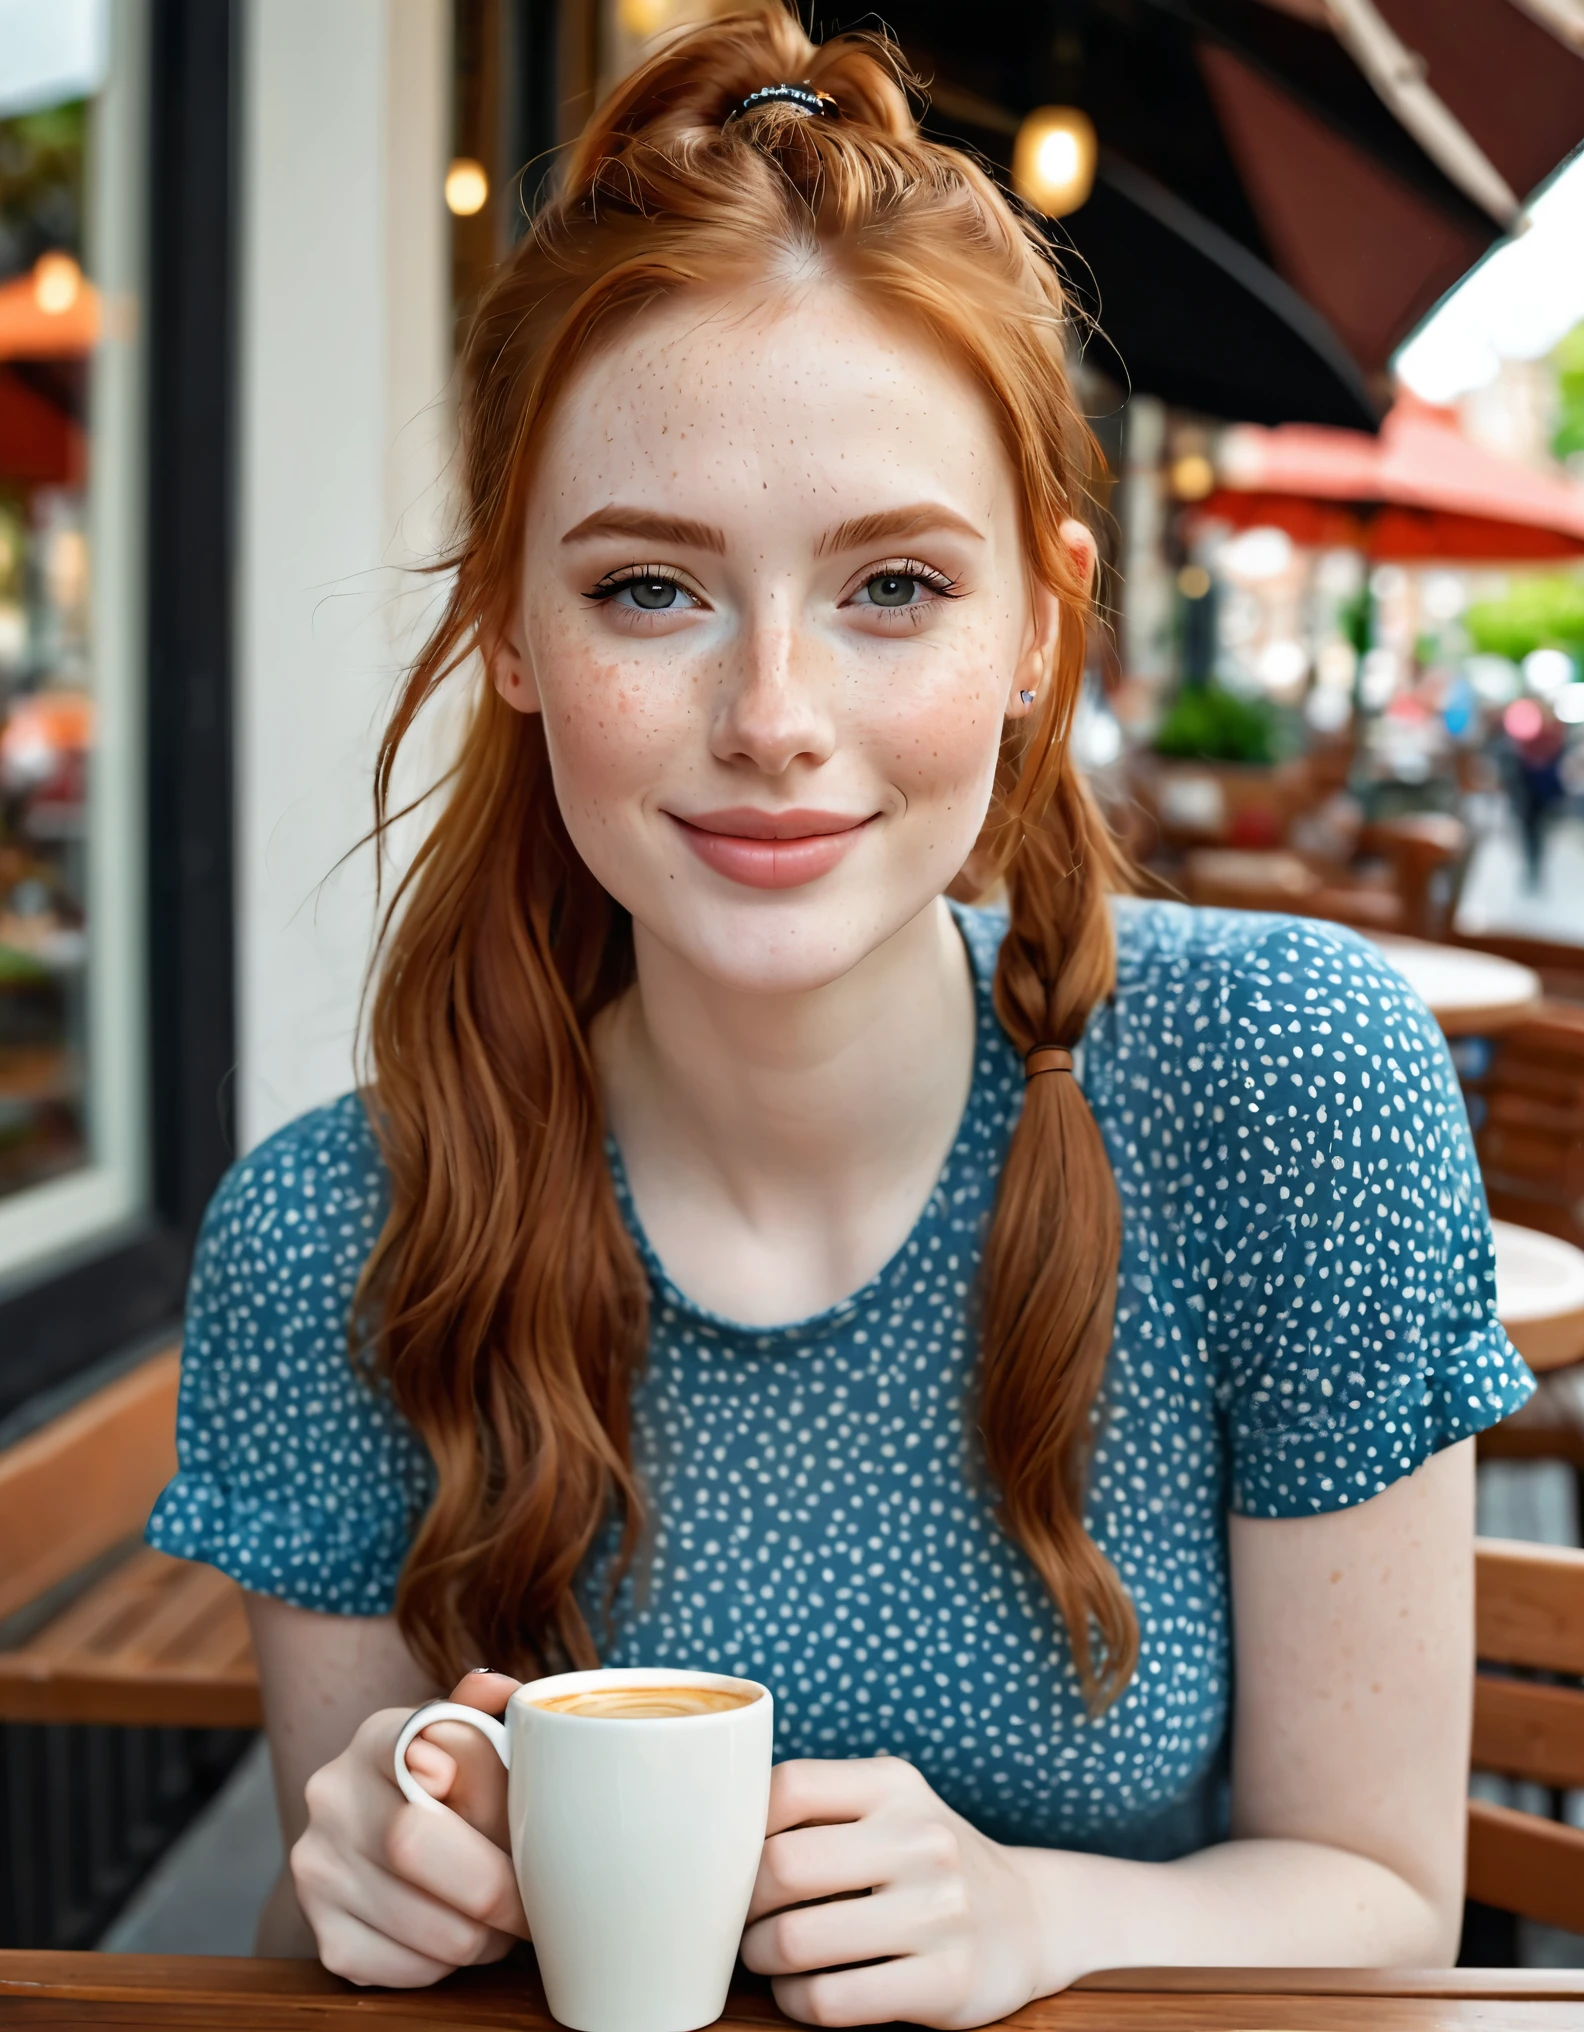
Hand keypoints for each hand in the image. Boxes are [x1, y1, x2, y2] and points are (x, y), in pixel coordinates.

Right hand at [290, 1669, 528, 1985]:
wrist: (372, 1843)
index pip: (447, 1760)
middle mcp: (333, 1796)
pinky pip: (413, 1971)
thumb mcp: (463, 1737)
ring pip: (435, 1929)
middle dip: (499, 1886)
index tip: (531, 1825)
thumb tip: (501, 1691)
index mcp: (379, 1735)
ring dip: (486, 1935)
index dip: (496, 1800)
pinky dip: (450, 1963)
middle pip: (422, 1849)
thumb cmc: (442, 1787)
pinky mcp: (326, 1939)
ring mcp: (320, 1871)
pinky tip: (454, 1933)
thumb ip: (483, 1714)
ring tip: (500, 1919)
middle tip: (534, 1900)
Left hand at [741, 1757, 1041, 2027]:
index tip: (734, 1859)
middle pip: (781, 1866)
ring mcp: (940, 1910)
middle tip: (740, 1920)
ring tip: (765, 1956)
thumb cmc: (926, 1860)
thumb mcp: (890, 1806)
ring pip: (797, 1940)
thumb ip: (820, 1806)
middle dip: (741, 1905)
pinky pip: (831, 1999)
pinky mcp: (946, 1982)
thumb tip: (714, 1830)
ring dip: (761, 1957)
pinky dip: (795, 2001)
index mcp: (895, 1784)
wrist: (1029, 1917)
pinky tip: (799, 1991)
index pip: (787, 1786)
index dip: (741, 1827)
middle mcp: (921, 1838)